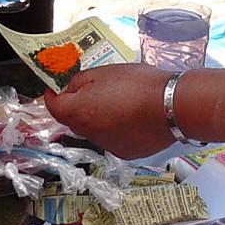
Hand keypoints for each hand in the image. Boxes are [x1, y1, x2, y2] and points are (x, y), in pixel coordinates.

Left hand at [45, 64, 182, 159]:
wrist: (172, 106)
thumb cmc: (139, 85)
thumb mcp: (104, 72)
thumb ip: (80, 81)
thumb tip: (70, 89)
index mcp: (80, 112)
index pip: (54, 107)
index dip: (52, 96)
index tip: (54, 89)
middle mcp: (89, 134)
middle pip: (74, 120)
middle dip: (78, 107)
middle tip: (92, 91)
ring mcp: (107, 146)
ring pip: (94, 131)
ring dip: (98, 118)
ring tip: (119, 102)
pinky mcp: (125, 152)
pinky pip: (113, 139)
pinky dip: (116, 129)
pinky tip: (132, 117)